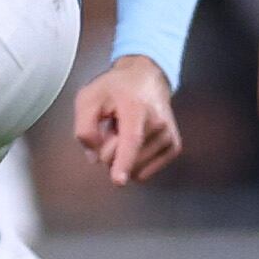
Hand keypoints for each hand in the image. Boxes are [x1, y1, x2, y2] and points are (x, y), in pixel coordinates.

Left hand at [75, 55, 182, 184]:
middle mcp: (158, 123)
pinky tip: (136, 142)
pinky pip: (146, 172)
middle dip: (109, 151)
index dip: (123, 161)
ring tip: (126, 132)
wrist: (147, 78)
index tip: (119, 181)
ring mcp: (169, 136)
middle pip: (125, 158)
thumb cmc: (116, 88)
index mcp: (136, 108)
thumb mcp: (89, 98)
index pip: (131, 139)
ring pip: (135, 169)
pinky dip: (135, 164)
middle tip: (112, 128)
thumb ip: (84, 127)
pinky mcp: (174, 147)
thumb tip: (94, 158)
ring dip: (123, 157)